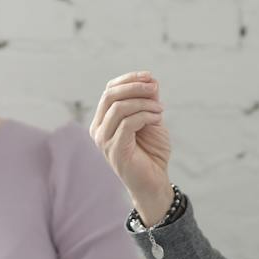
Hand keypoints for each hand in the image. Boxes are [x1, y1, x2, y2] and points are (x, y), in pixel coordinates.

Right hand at [89, 72, 173, 220]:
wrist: (155, 182)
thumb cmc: (151, 152)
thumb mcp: (151, 119)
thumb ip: (148, 101)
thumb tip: (151, 79)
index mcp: (103, 120)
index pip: (109, 90)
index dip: (129, 79)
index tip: (150, 77)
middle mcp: (98, 129)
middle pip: (110, 95)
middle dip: (135, 87)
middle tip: (155, 89)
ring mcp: (103, 140)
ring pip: (119, 107)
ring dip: (144, 103)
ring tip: (160, 109)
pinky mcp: (114, 149)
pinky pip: (128, 123)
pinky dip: (145, 115)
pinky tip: (157, 118)